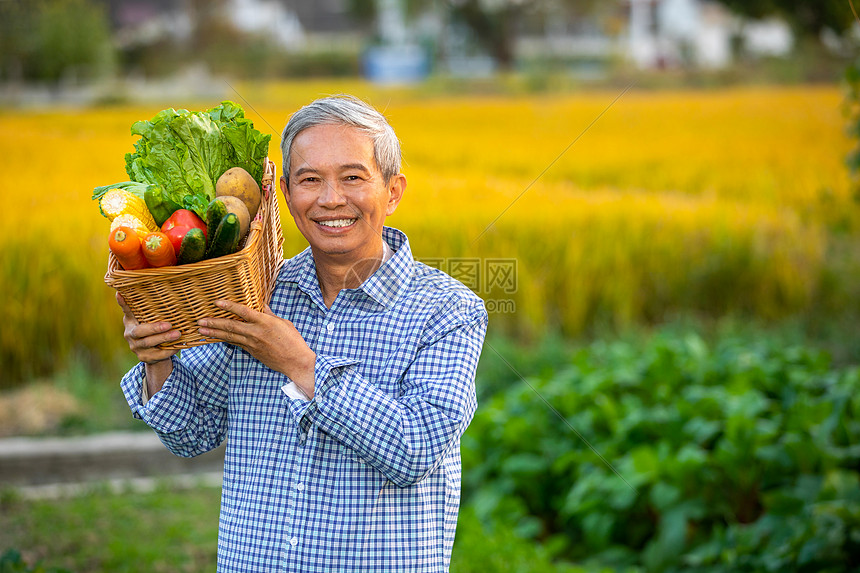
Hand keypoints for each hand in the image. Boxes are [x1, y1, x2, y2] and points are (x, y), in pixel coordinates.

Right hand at [117, 292, 179, 364]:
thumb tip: (170, 294)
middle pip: (139, 331)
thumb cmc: (155, 331)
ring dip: (164, 338)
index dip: (123, 303)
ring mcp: (135, 347)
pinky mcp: (144, 357)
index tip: (119, 293)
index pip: (127, 311)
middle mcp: (130, 334)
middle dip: (155, 328)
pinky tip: (178, 346)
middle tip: (169, 325)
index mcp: (131, 321)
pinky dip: (169, 350)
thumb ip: (154, 312)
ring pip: (149, 343)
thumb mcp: (152, 320)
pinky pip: (157, 354)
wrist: (155, 355)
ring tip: (178, 334)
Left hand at [198, 300, 316, 397]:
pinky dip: (225, 340)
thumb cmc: (293, 340)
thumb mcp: (283, 323)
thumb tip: (262, 305)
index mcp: (265, 322)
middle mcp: (256, 332)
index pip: (243, 311)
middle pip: (231, 326)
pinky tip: (216, 338)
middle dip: (214, 322)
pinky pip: (236, 344)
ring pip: (230, 337)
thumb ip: (270, 314)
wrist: (295, 361)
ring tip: (201, 330)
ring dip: (214, 333)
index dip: (229, 306)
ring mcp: (252, 344)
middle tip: (200, 320)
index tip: (217, 302)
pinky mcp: (252, 352)